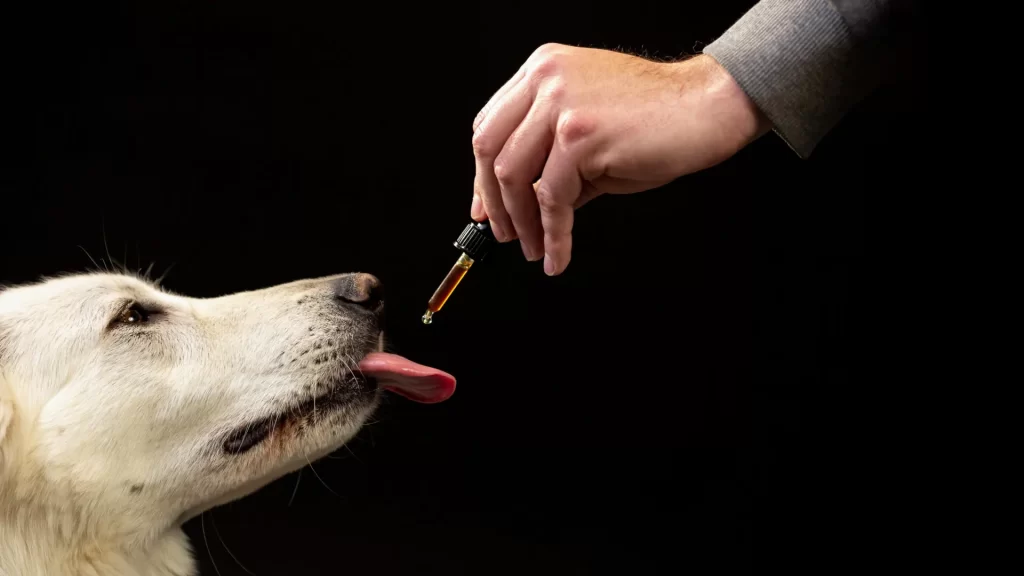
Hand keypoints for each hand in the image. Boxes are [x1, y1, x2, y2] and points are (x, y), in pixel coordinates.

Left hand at [470, 43, 769, 274]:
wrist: (708, 106)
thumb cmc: (659, 118)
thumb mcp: (590, 131)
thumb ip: (551, 159)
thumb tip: (522, 205)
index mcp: (543, 70)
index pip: (491, 124)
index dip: (481, 173)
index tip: (485, 206)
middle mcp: (546, 80)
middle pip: (490, 149)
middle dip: (494, 202)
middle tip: (508, 234)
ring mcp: (560, 105)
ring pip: (514, 176)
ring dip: (523, 223)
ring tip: (535, 249)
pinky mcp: (579, 136)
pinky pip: (552, 198)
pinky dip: (553, 234)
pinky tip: (558, 254)